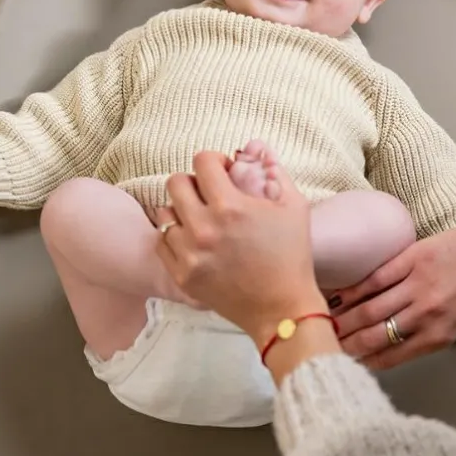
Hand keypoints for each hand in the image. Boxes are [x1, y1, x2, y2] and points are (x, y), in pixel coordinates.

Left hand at [155, 152, 326, 347]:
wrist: (282, 309)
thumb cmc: (292, 256)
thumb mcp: (294, 206)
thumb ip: (275, 170)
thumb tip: (256, 147)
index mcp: (231, 207)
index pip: (202, 161)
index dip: (215, 161)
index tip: (225, 173)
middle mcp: (204, 228)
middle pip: (175, 182)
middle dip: (194, 183)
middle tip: (210, 195)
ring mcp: (189, 254)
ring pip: (165, 213)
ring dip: (182, 211)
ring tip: (201, 221)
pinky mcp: (182, 275)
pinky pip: (162, 242)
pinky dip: (175, 237)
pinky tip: (195, 241)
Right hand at [333, 206, 455, 369]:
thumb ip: (435, 330)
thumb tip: (402, 336)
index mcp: (441, 334)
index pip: (392, 355)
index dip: (365, 362)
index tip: (346, 364)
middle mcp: (426, 314)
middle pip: (375, 334)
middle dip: (347, 344)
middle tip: (326, 346)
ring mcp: (418, 285)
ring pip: (370, 308)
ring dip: (344, 319)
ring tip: (325, 324)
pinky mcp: (414, 258)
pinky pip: (376, 278)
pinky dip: (354, 289)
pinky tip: (339, 296)